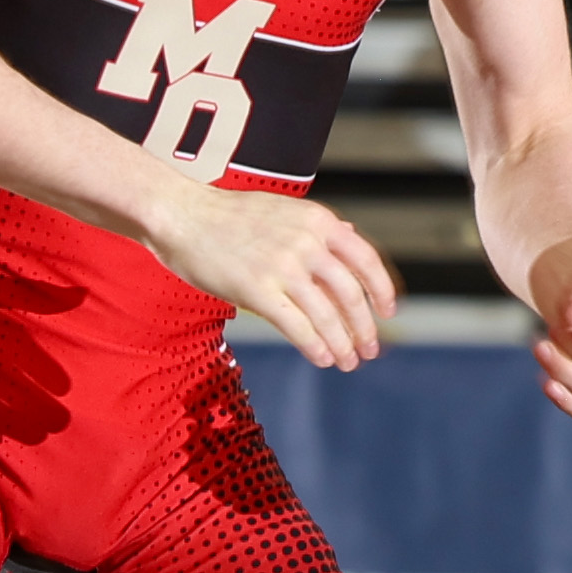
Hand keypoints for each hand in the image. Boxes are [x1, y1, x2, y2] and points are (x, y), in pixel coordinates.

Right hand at [135, 183, 397, 368]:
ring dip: (342, 345)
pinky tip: (322, 359)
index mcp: (318, 220)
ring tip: (347, 362)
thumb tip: (352, 234)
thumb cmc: (229, 216)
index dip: (382, 290)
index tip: (388, 312)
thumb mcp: (284, 210)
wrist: (183, 215)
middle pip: (351, 295)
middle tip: (369, 349)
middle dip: (364, 328)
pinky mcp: (257, 290)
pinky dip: (315, 347)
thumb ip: (318, 227)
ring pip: (327, 316)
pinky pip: (297, 326)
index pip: (366, 260)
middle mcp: (307, 242)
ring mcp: (282, 267)